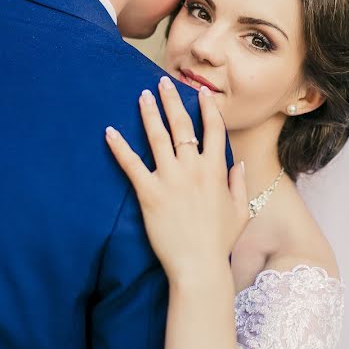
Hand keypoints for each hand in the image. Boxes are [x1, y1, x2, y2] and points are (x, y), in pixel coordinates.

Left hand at [105, 76, 248, 282]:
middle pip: (182, 125)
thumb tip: (238, 164)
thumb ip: (238, 184)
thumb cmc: (219, 243)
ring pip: (157, 137)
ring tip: (141, 96)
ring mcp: (170, 178)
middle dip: (173, 100)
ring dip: (149, 113)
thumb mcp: (239, 211)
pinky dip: (119, 147)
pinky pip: (131, 164)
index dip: (208, 108)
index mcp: (216, 170)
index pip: (213, 129)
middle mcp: (193, 168)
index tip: (202, 93)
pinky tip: (109, 131)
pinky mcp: (149, 192)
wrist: (199, 266)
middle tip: (163, 82)